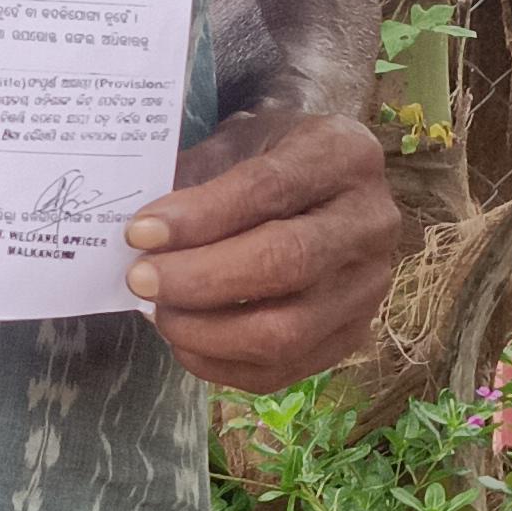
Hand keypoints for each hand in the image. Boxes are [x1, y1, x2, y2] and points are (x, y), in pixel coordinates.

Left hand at [123, 106, 396, 388]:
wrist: (322, 186)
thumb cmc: (272, 156)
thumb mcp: (238, 140)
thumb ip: (196, 177)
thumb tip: (141, 236)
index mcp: (346, 156)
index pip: (268, 189)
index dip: (200, 217)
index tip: (139, 232)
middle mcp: (372, 223)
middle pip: (286, 263)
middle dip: (200, 279)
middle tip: (140, 279)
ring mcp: (368, 287)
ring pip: (287, 331)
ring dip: (206, 331)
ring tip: (158, 312)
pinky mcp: (352, 336)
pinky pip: (283, 370)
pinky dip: (221, 364)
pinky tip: (184, 339)